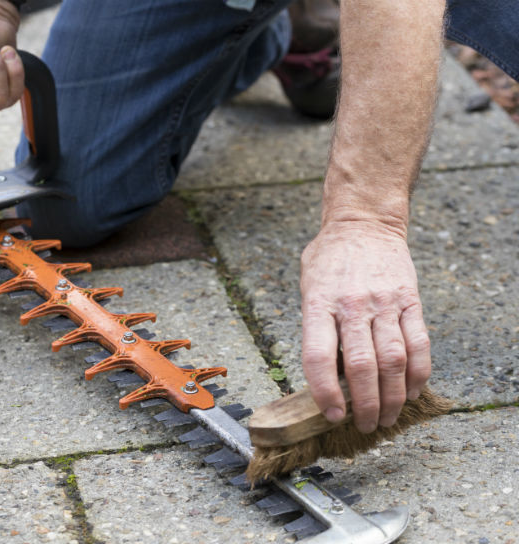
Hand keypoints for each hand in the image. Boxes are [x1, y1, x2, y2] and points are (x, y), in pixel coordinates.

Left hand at [299, 219, 431, 432]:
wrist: (364, 222)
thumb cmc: (328, 259)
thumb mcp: (307, 287)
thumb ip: (314, 327)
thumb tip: (324, 374)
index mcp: (319, 303)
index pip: (318, 356)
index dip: (325, 391)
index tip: (332, 414)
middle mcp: (352, 305)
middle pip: (361, 365)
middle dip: (365, 404)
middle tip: (366, 426)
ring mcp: (384, 303)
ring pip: (393, 360)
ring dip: (393, 396)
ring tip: (389, 417)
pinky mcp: (410, 300)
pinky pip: (419, 343)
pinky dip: (419, 373)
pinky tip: (413, 391)